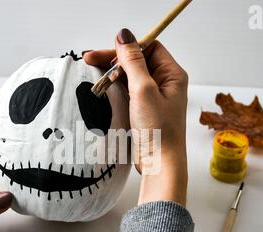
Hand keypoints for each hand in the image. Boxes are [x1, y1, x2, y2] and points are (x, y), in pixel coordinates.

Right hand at [84, 28, 188, 204]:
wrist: (159, 165)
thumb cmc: (158, 131)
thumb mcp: (144, 91)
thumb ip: (133, 62)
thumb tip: (125, 35)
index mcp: (172, 75)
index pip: (149, 48)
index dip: (129, 47)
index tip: (107, 52)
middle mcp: (164, 83)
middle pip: (137, 61)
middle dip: (114, 60)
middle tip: (89, 60)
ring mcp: (153, 97)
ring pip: (130, 76)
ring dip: (111, 74)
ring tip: (92, 75)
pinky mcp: (143, 109)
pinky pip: (127, 91)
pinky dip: (114, 88)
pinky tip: (101, 88)